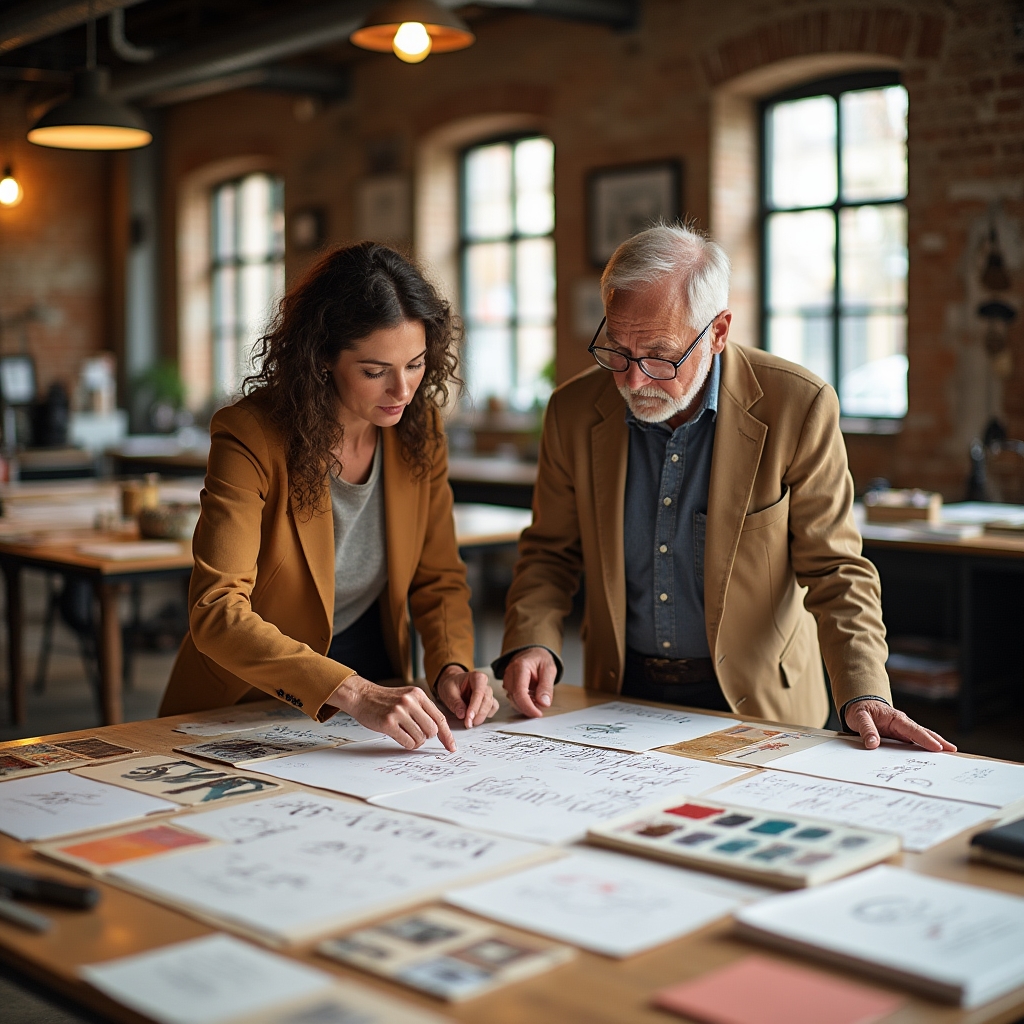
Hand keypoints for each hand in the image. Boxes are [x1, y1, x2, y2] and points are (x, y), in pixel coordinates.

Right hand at [327, 675, 455, 751]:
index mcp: (418, 695)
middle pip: (432, 730)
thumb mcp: (407, 697)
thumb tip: (438, 731)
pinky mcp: (388, 723)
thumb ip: (422, 710)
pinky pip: (408, 742)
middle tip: (416, 733)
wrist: (362, 696)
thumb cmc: (385, 700)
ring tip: (405, 734)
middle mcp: (410, 702)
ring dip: (415, 741)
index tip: (451, 747)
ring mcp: (399, 712)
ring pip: (420, 738)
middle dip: (426, 736)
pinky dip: (407, 744)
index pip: (440, 718)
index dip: (447, 735)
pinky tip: (400, 737)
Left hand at [435, 666, 498, 728]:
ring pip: (491, 705)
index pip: (479, 693)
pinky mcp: (489, 701)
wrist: (452, 684)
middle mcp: (485, 684)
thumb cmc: (451, 685)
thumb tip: (462, 715)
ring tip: (470, 722)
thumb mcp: (448, 691)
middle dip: (478, 714)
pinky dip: (486, 715)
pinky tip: (476, 718)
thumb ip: (455, 703)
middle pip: (487, 700)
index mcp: (477, 677)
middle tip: (468, 724)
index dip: (474, 707)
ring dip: (481, 716)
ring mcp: (488, 693)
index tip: (468, 718)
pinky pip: (493, 709)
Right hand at [502, 647, 556, 717]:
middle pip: (514, 698)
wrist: (532, 653)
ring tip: (538, 700)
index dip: (528, 706)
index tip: (538, 714)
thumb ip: (546, 686)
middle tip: (540, 710)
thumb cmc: (541, 659)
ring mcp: (506, 680)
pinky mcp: (507, 686)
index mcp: (520, 666)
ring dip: (525, 705)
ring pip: (513, 700)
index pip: (520, 692)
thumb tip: (543, 704)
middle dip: (528, 708)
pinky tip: (532, 698)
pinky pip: (513, 698)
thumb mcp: (549, 670)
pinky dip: (523, 702)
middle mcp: (509, 673)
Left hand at [847, 699, 956, 751]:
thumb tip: (873, 744)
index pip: (912, 729)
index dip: (925, 739)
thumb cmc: (860, 710)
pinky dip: (923, 748)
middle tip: (953, 751)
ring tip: (949, 754)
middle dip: (938, 741)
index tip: (937, 747)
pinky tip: (931, 756)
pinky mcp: (900, 736)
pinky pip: (914, 742)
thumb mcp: (858, 717)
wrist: (859, 705)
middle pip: (923, 732)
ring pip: (921, 737)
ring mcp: (902, 730)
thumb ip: (866, 729)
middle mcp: (902, 723)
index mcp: (895, 718)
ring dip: (934, 744)